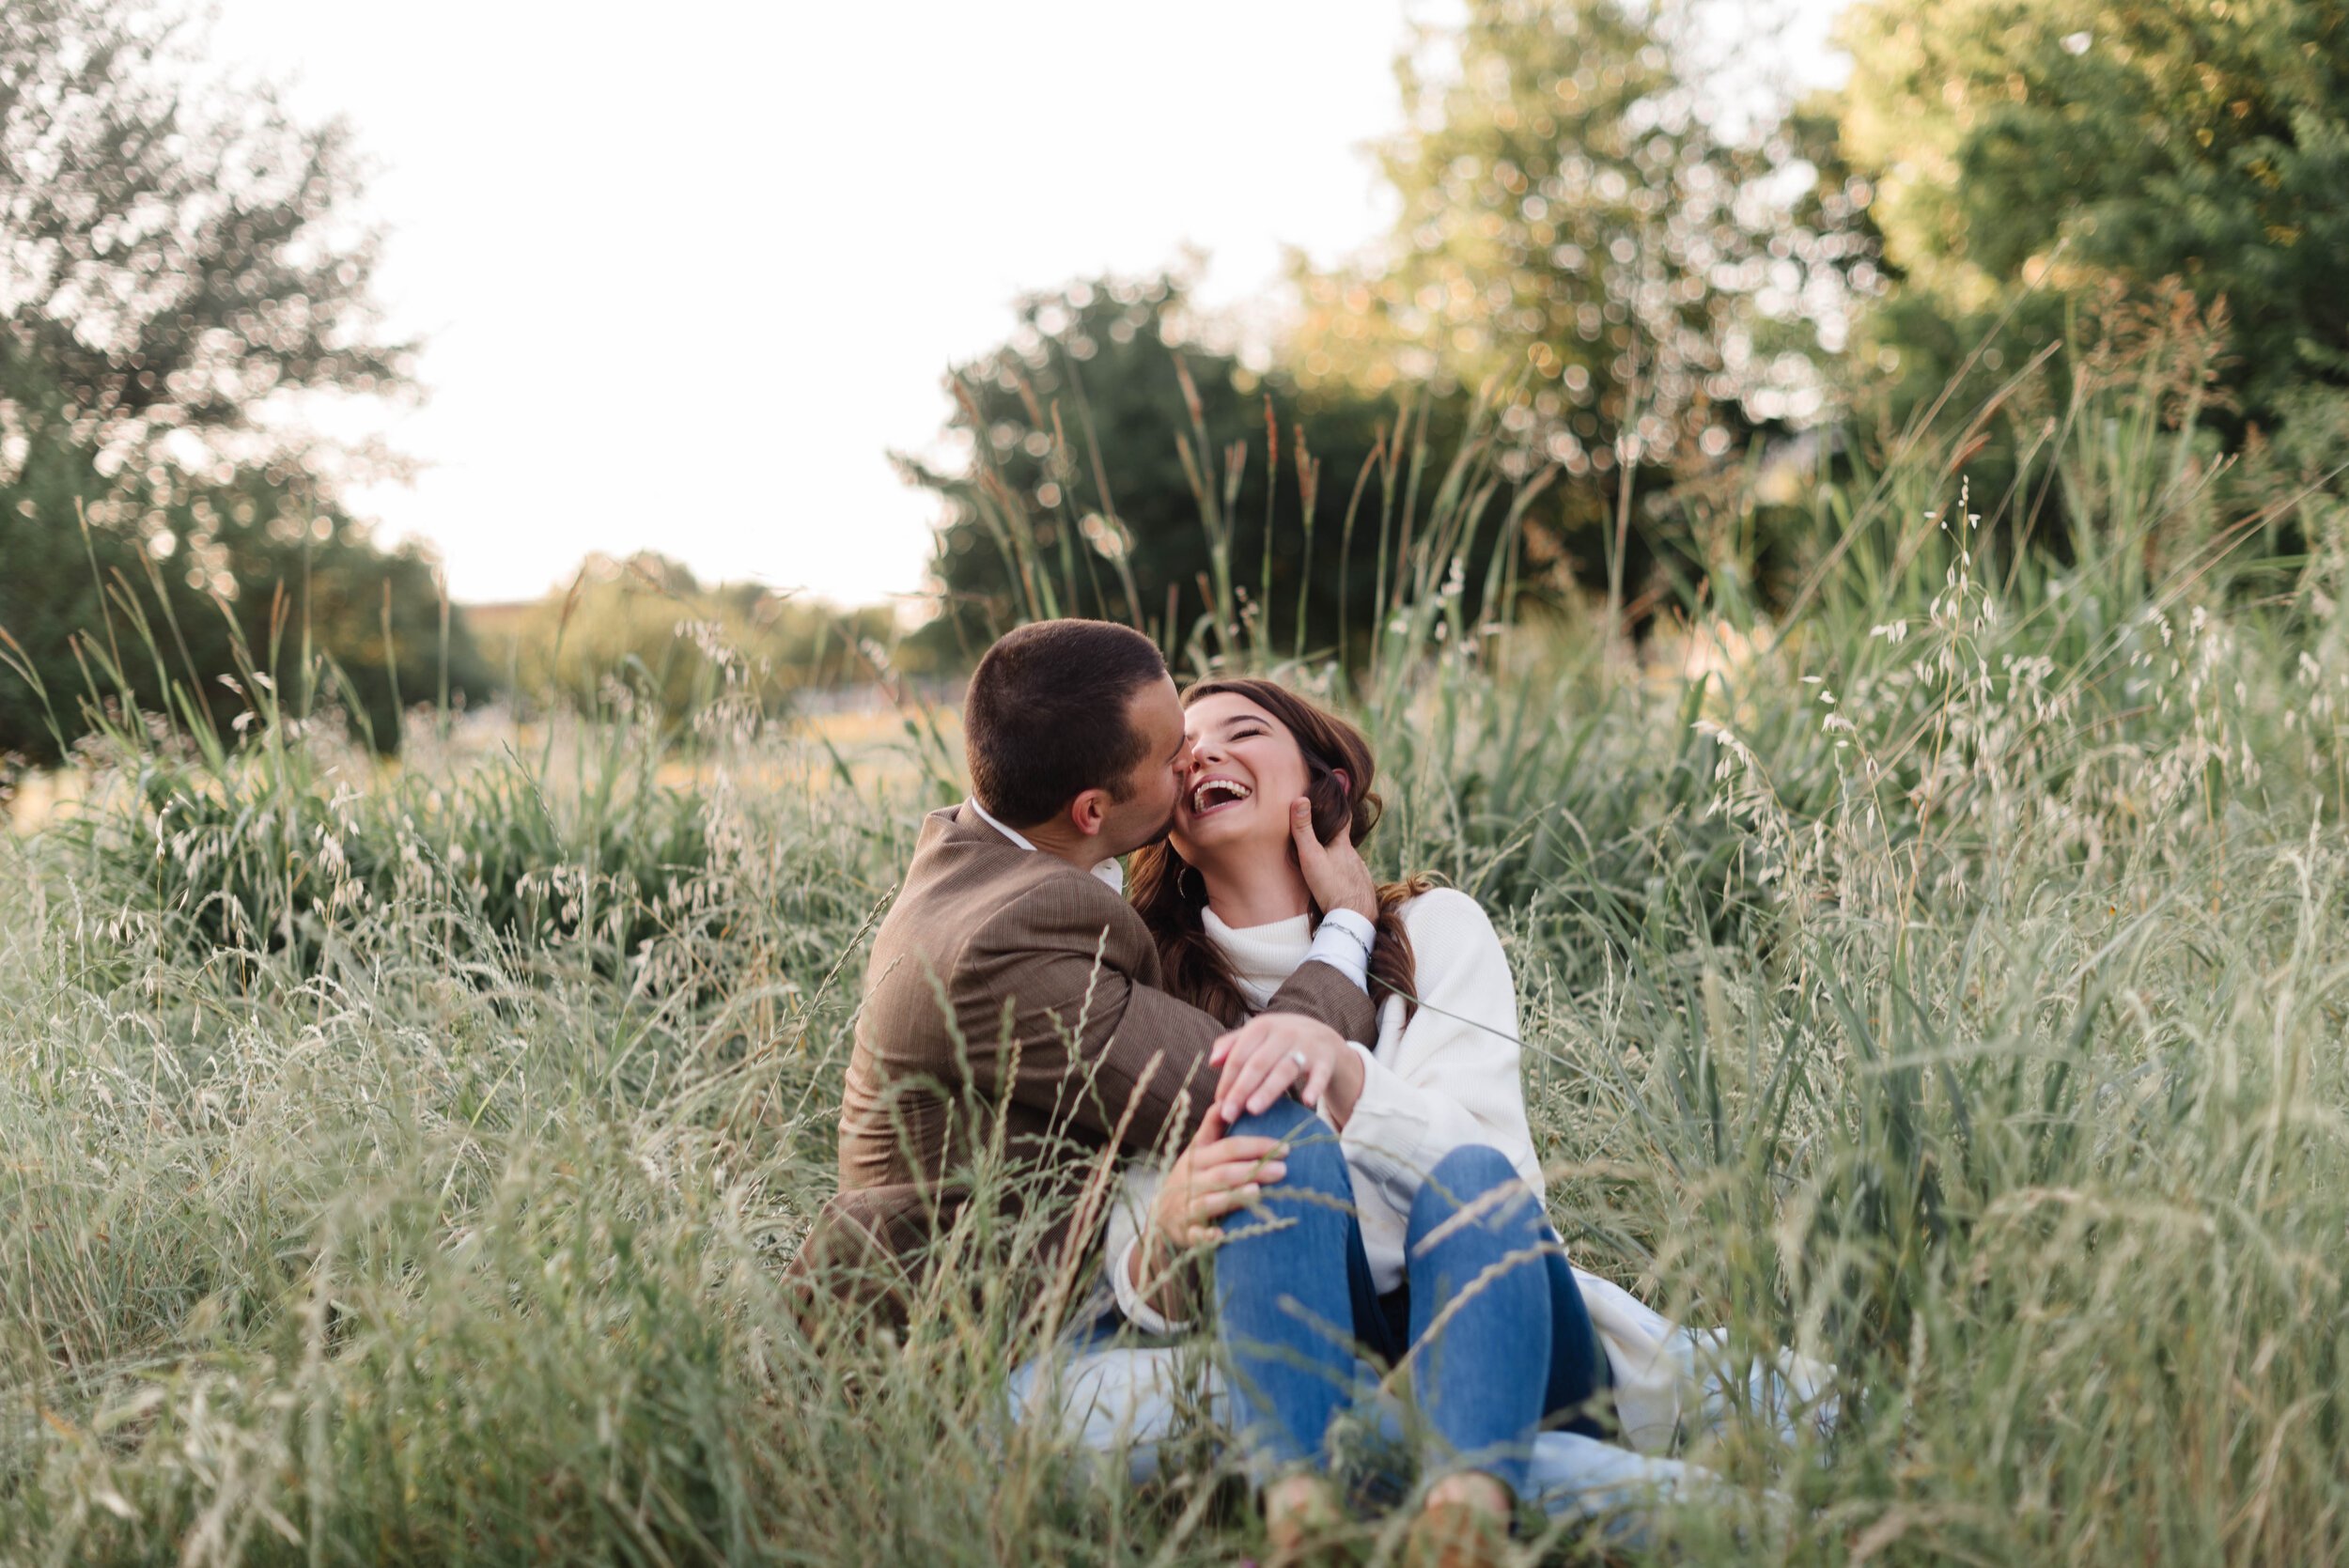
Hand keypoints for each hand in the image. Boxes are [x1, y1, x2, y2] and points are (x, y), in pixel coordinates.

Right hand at [1151, 1105, 1287, 1250]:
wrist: (1161, 1215)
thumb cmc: (1191, 1177)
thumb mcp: (1198, 1150)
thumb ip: (1213, 1126)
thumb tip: (1228, 1096)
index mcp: (1197, 1157)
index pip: (1228, 1147)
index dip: (1255, 1145)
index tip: (1283, 1146)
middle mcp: (1190, 1179)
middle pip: (1223, 1171)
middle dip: (1252, 1169)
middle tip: (1282, 1169)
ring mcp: (1186, 1206)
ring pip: (1210, 1200)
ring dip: (1233, 1196)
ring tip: (1258, 1191)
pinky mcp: (1185, 1232)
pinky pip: (1196, 1235)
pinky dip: (1208, 1235)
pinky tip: (1223, 1235)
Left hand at [1208, 1013, 1364, 1125]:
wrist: (1323, 1036)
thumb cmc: (1280, 1040)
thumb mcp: (1257, 1035)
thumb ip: (1232, 1045)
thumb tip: (1211, 1061)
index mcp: (1262, 1026)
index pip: (1239, 1055)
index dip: (1227, 1079)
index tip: (1218, 1103)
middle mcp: (1284, 1033)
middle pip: (1258, 1064)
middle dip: (1241, 1089)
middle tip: (1228, 1114)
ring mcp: (1306, 1046)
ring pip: (1284, 1070)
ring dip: (1268, 1090)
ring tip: (1253, 1109)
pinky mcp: (1325, 1060)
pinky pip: (1320, 1075)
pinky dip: (1314, 1087)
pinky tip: (1307, 1102)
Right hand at [1290, 797, 1375, 920]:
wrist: (1354, 917)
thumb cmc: (1331, 886)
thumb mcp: (1311, 856)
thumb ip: (1304, 830)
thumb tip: (1300, 800)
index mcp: (1342, 844)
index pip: (1343, 818)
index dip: (1338, 807)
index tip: (1335, 797)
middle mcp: (1354, 856)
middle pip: (1343, 841)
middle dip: (1333, 837)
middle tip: (1320, 835)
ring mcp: (1360, 872)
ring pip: (1347, 860)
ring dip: (1338, 859)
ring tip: (1326, 862)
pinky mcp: (1362, 887)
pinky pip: (1352, 876)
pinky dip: (1344, 875)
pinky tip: (1338, 882)